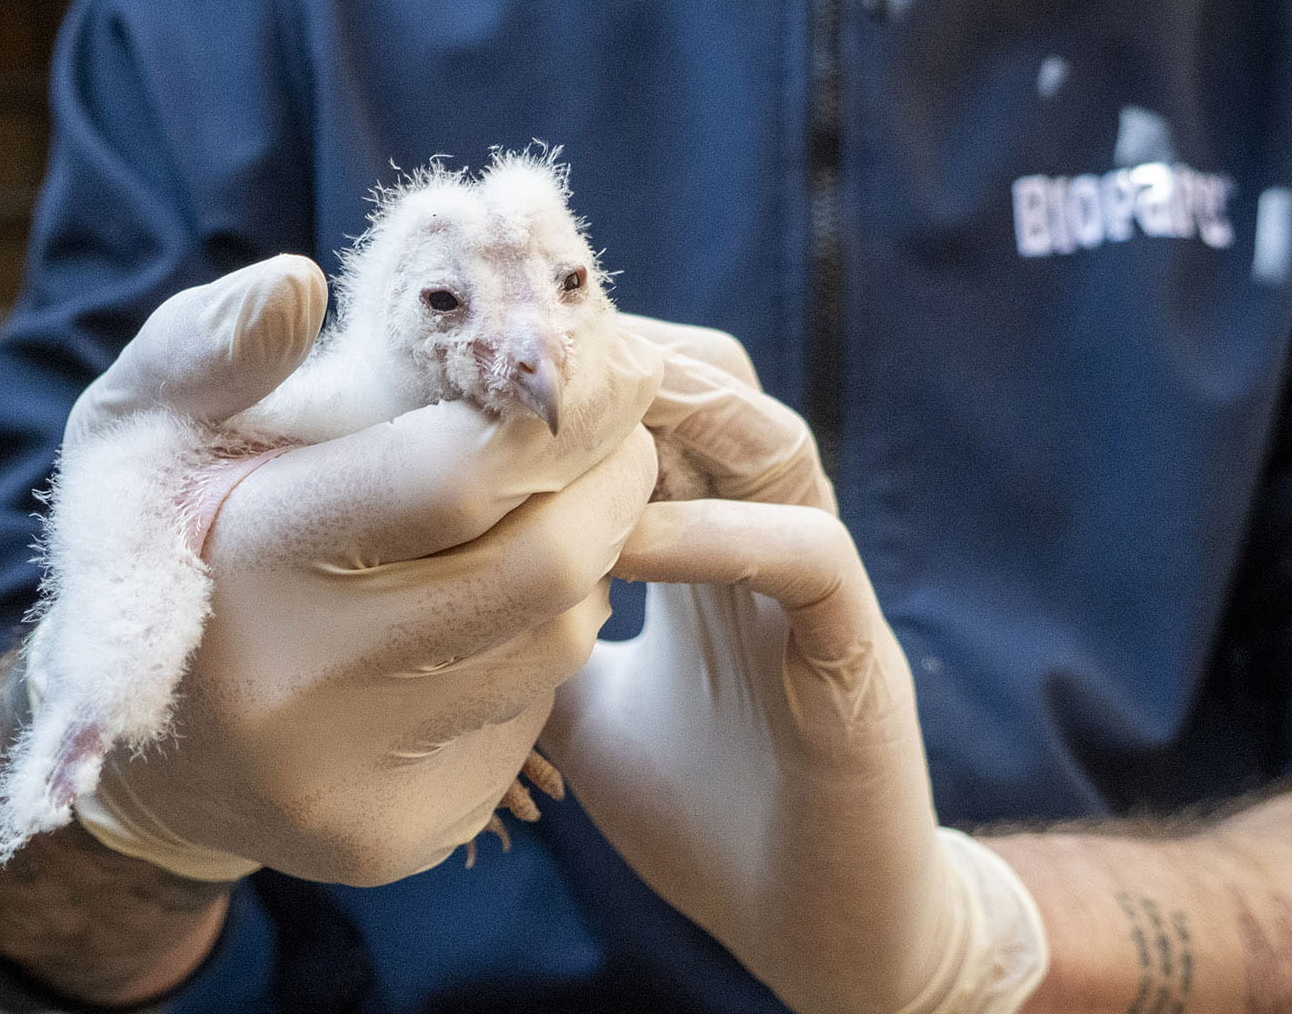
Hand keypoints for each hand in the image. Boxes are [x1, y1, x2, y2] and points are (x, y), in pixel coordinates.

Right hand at [48, 254, 664, 885]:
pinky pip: (528, 719)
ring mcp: (356, 779)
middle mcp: (304, 685)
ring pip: (555, 645)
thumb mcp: (142, 426)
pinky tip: (476, 623)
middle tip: (622, 438)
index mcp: (251, 553)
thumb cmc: (166, 549)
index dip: (559, 413)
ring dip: (580, 565)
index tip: (604, 368)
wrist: (139, 748)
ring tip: (540, 519)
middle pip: (545, 568)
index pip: (460, 474)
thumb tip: (300, 283)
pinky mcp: (398, 837)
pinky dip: (529, 652)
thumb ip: (213, 344)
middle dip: (613, 486)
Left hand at [541, 333, 1047, 1013]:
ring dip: (680, 418)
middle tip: (525, 360)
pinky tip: (625, 538)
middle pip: (719, 392)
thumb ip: (534, 641)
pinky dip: (720, 535)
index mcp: (712, 546)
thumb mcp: (584, 712)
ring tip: (574, 416)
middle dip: (626, 363)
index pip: (660, 414)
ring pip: (776, 446)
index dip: (582, 378)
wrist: (820, 931)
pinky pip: (806, 559)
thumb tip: (435, 599)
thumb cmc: (706, 814)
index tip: (485, 363)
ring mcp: (819, 597)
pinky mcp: (856, 661)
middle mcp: (770, 545)